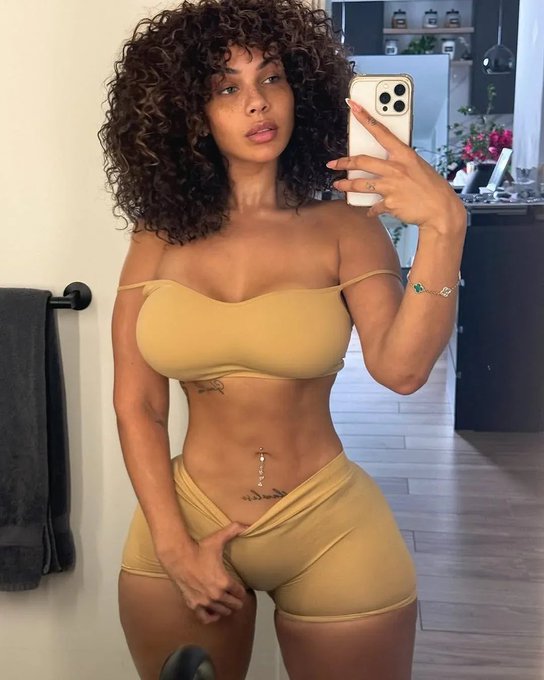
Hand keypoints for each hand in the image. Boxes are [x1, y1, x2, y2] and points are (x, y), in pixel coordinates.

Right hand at [157, 522, 249, 624]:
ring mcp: (204, 602)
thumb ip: (233, 530)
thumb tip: (246, 524)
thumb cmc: (198, 549)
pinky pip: (206, 618)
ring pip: (222, 612)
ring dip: (226, 608)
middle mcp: (216, 595)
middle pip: (234, 605)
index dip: (242, 590)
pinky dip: (212, 616)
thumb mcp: (217, 539)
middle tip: (235, 595)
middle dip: (236, 600)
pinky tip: (214, 612)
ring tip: (227, 602)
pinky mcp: (193, 605)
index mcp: (224, 582)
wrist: (178, 557)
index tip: (240, 587)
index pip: (240, 593)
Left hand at [326, 98, 465, 233]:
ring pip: (360, 184)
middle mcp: (396, 168)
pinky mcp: (389, 203)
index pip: (381, 131)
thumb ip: (400, 162)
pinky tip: (370, 210)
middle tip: (333, 164)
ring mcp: (391, 186)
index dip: (365, 117)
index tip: (354, 106)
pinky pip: (373, 206)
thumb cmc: (432, 188)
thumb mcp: (418, 166)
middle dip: (344, 163)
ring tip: (338, 186)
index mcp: (404, 155)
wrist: (441, 210)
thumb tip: (385, 162)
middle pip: (362, 161)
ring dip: (346, 186)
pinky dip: (371, 209)